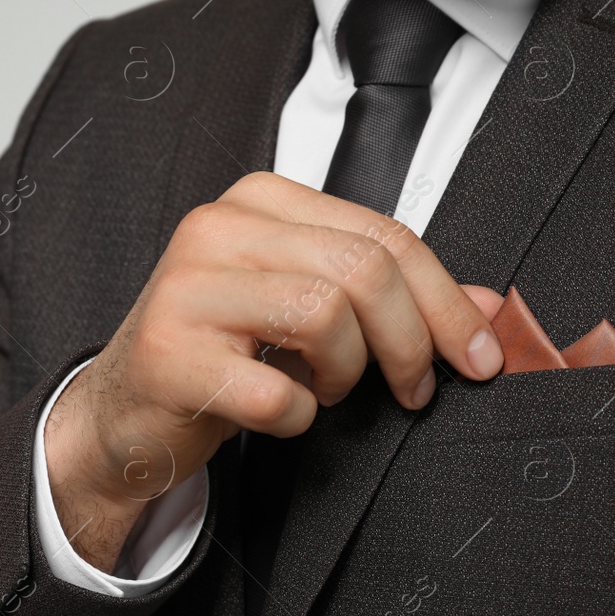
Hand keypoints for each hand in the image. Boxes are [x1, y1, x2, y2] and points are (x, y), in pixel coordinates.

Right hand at [43, 172, 504, 570]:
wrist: (126, 411)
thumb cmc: (224, 351)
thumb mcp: (309, 308)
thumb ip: (393, 297)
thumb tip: (489, 309)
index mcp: (262, 200)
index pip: (384, 234)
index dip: (446, 300)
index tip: (478, 356)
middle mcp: (219, 227)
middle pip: (362, 270)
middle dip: (410, 342)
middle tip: (412, 390)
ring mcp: (187, 288)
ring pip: (325, 317)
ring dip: (344, 375)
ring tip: (320, 388)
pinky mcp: (169, 354)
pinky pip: (276, 391)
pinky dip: (295, 415)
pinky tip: (275, 410)